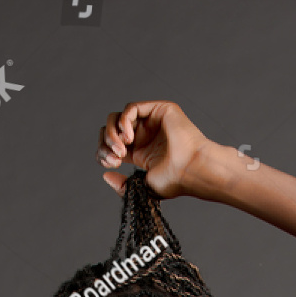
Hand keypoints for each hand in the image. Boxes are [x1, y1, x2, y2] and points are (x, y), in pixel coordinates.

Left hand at [96, 100, 210, 198]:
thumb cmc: (175, 182)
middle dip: (106, 142)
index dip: (104, 152)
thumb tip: (105, 175)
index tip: (112, 165)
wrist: (191, 171)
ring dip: (113, 133)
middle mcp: (144, 134)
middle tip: (116, 158)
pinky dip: (124, 121)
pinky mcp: (158, 109)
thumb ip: (123, 186)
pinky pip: (131, 108)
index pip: (111, 144)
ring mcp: (151, 121)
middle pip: (111, 128)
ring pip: (118, 117)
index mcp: (140, 152)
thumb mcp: (142, 188)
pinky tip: (129, 138)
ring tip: (121, 149)